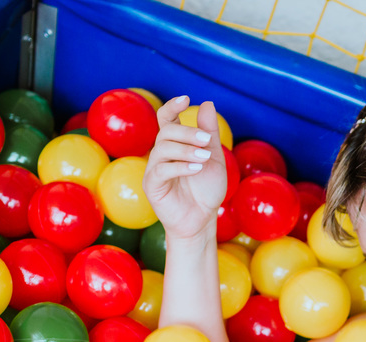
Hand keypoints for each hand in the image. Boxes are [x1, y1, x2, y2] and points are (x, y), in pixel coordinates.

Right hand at [143, 96, 226, 240]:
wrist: (203, 219)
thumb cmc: (206, 190)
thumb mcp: (213, 158)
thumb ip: (209, 133)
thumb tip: (207, 103)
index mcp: (175, 144)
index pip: (167, 118)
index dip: (173, 107)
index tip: (186, 99)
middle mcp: (161, 153)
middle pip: (165, 132)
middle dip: (187, 133)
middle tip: (206, 140)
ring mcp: (154, 169)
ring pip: (162, 149)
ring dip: (186, 150)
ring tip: (205, 158)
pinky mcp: (152, 186)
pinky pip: (161, 170)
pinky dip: (180, 167)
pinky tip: (196, 169)